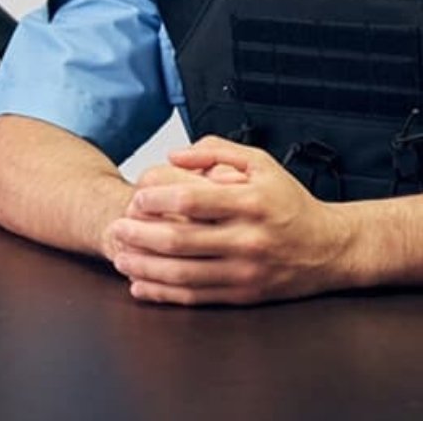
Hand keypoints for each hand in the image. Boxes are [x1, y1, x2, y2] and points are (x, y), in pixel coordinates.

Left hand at [106, 137, 357, 305]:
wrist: (330, 249)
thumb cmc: (289, 204)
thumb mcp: (261, 164)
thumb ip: (216, 151)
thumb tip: (174, 154)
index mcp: (250, 203)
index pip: (192, 200)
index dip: (156, 199)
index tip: (137, 197)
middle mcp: (247, 239)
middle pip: (179, 240)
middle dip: (139, 235)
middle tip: (117, 228)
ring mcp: (244, 271)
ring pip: (182, 273)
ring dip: (144, 267)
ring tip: (121, 257)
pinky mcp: (242, 294)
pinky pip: (194, 297)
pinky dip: (162, 293)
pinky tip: (140, 285)